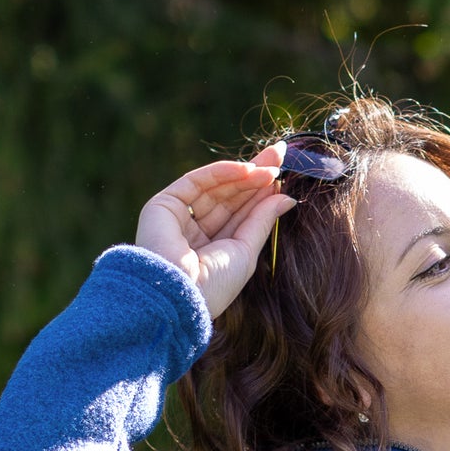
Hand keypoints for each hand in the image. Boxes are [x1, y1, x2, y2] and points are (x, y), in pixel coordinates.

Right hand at [135, 146, 291, 319]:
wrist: (180, 295)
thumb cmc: (215, 284)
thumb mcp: (246, 251)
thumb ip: (262, 221)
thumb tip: (286, 197)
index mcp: (212, 249)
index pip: (239, 214)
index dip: (259, 194)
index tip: (282, 178)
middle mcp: (194, 231)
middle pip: (229, 196)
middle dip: (254, 176)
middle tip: (280, 156)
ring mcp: (178, 217)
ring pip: (216, 187)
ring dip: (244, 174)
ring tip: (272, 166)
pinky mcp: (163, 204)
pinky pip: (197, 181)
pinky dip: (222, 172)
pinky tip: (247, 169)